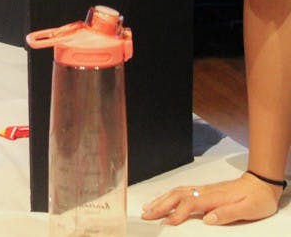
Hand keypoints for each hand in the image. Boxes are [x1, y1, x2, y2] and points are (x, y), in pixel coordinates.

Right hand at [141, 174, 282, 225]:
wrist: (261, 184)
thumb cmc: (257, 199)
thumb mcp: (249, 210)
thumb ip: (228, 214)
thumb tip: (208, 219)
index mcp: (215, 197)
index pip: (190, 204)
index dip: (177, 213)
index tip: (166, 223)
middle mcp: (205, 191)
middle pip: (177, 196)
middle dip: (160, 206)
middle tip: (146, 215)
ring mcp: (203, 189)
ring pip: (177, 192)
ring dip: (161, 199)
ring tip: (147, 207)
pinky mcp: (203, 190)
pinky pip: (181, 190)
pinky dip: (168, 195)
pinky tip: (163, 199)